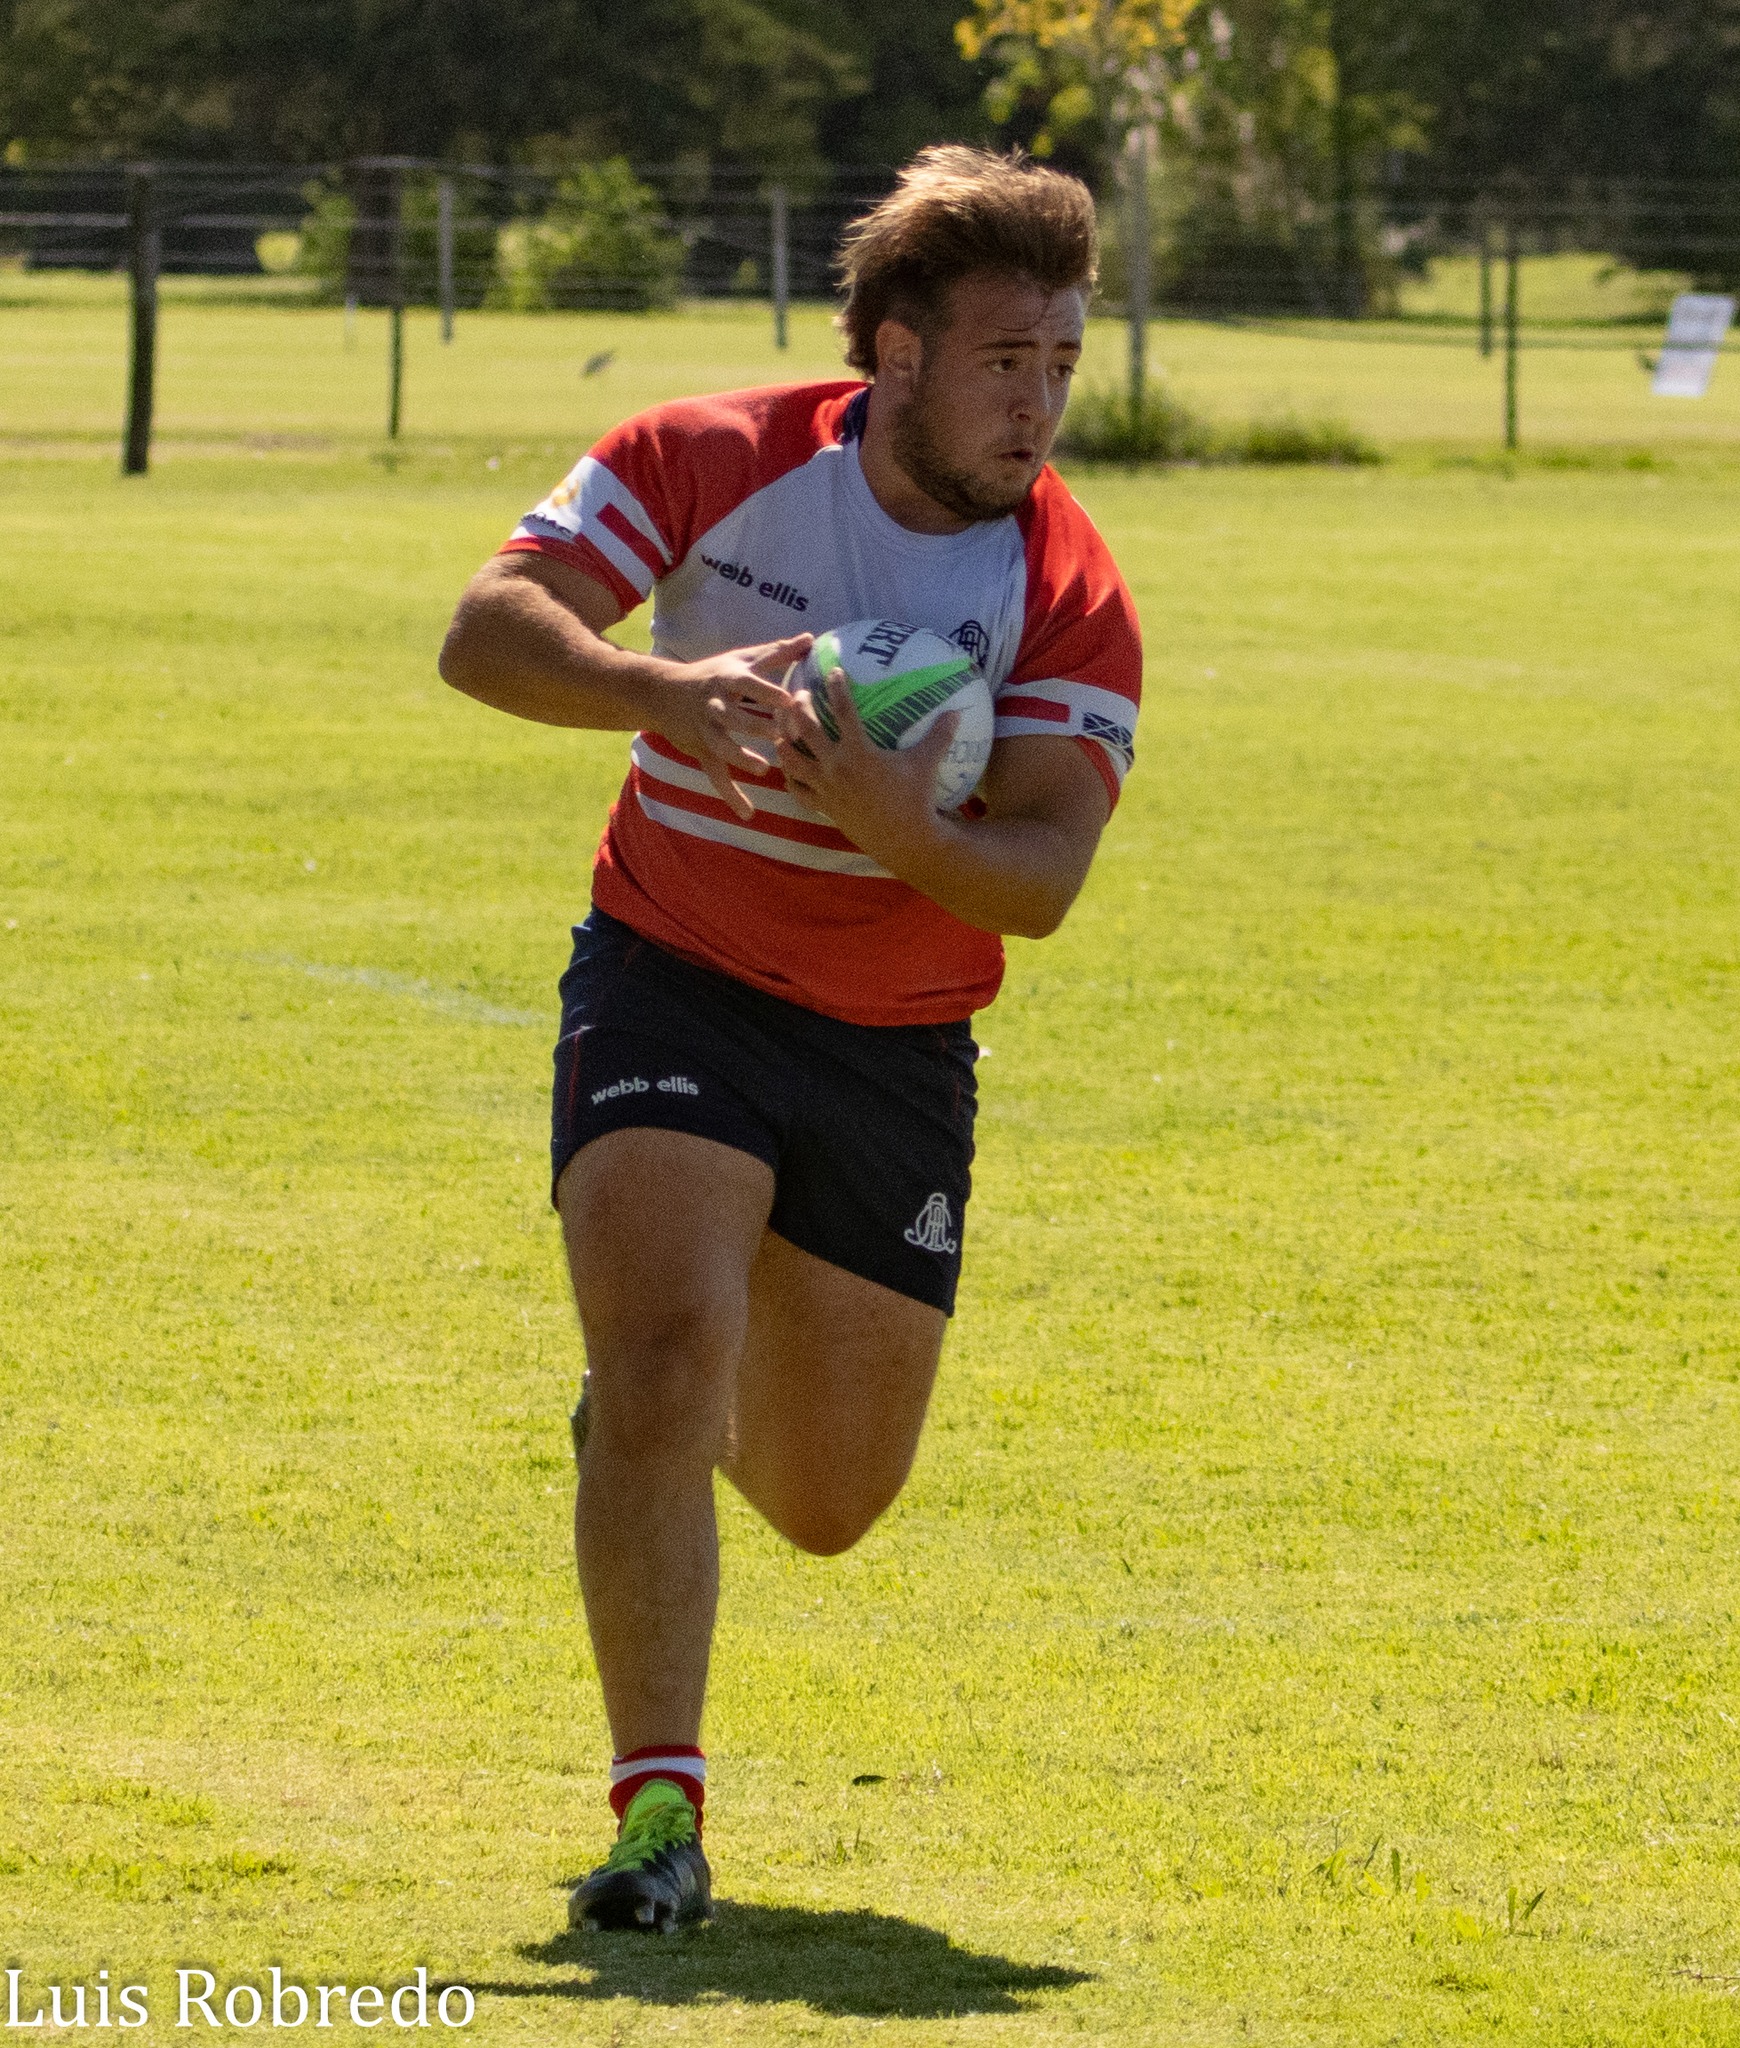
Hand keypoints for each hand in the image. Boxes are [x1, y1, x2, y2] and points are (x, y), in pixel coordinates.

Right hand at [650, 634, 810, 818]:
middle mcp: (715, 704)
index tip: (790, 700)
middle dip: (759, 728)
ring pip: (722, 746)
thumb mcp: (741, 659)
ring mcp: (707, 730)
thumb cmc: (712, 674)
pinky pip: (716, 775)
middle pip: (735, 717)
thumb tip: (810, 638)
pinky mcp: (702, 751)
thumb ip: (777, 653)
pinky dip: (730, 795)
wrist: (663, 693)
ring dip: (740, 757)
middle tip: (786, 738)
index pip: (748, 685)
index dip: (767, 692)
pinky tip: (748, 814)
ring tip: (763, 768)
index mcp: (728, 680)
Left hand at [773, 671, 959, 868]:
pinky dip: (790, 777)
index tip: (833, 671)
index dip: (837, 688)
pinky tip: (788, 769)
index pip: (844, 711)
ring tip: (780, 729)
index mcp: (859, 752)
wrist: (904, 839)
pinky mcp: (823, 806)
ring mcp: (826, 787)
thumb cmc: (916, 799)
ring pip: (792, 760)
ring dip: (783, 741)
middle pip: (806, 730)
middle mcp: (836, 767)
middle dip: (799, 708)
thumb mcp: (926, 763)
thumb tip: (956, 711)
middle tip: (799, 694)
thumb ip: (939, 735)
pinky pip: (797, 789)